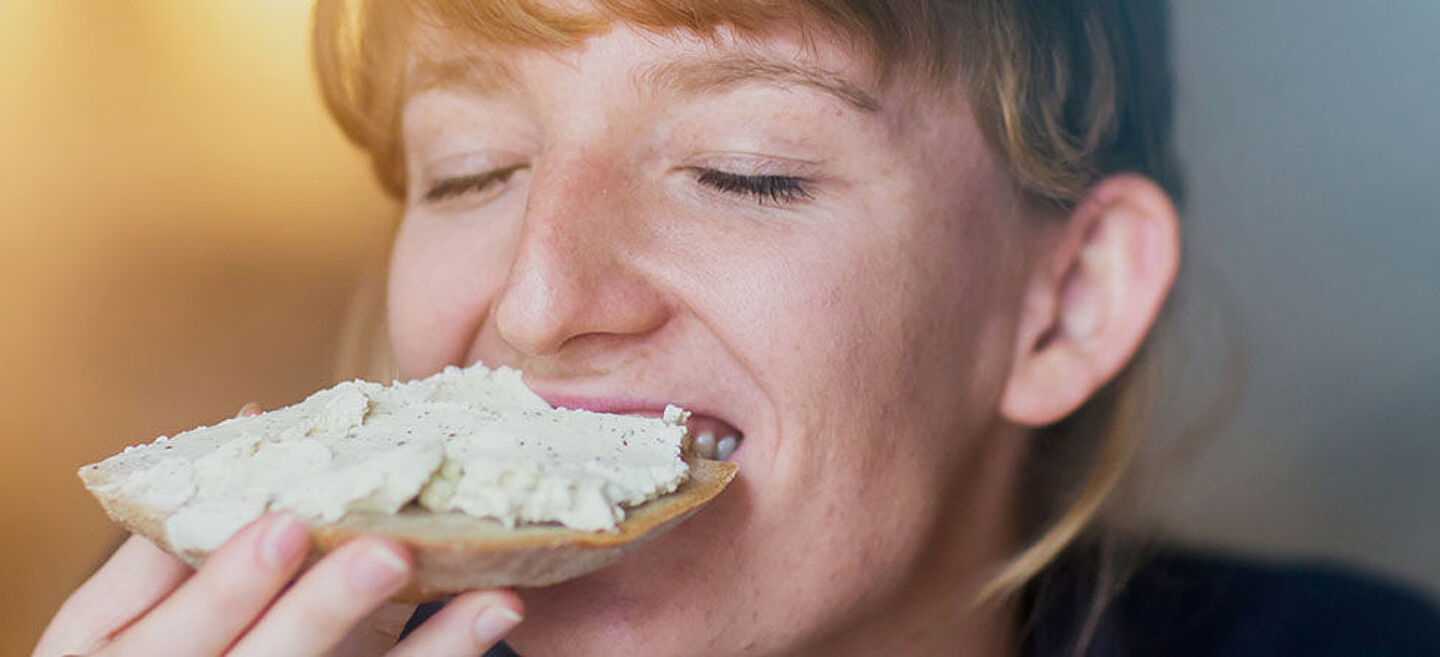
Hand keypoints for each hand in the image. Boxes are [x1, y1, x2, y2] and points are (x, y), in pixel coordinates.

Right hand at [35, 518, 523, 655]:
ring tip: (491, 599)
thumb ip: (176, 530)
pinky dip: (446, 653)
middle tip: (386, 553)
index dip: (230, 584)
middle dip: (323, 611)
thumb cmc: (161, 645)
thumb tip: (251, 418)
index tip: (287, 525)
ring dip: (429, 648)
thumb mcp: (129, 609)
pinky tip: (495, 611)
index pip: (181, 628)